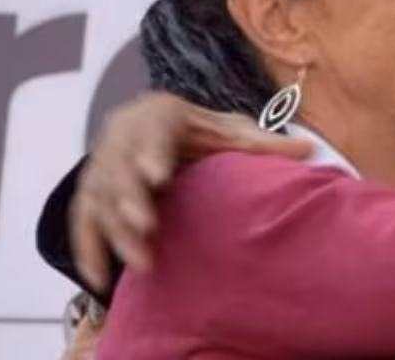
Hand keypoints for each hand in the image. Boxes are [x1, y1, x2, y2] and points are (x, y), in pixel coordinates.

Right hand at [72, 91, 311, 290]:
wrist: (145, 122)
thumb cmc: (197, 129)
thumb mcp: (229, 130)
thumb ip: (264, 143)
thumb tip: (311, 148)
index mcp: (158, 115)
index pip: (151, 133)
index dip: (150, 154)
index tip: (157, 176)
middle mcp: (122, 138)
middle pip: (119, 171)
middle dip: (130, 200)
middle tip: (146, 226)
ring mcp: (101, 167)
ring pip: (101, 201)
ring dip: (117, 232)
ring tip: (142, 263)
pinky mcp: (90, 193)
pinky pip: (83, 222)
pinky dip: (89, 249)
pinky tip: (100, 278)